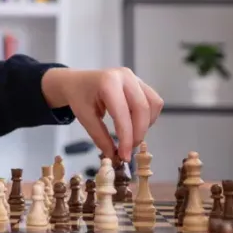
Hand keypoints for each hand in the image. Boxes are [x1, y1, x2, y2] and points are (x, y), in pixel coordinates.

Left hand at [41, 67, 162, 161]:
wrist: (78, 82)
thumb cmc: (79, 96)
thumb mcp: (84, 117)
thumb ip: (100, 137)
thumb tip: (114, 156)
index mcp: (108, 82)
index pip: (123, 114)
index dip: (126, 137)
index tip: (124, 155)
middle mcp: (125, 77)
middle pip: (142, 109)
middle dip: (138, 133)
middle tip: (128, 149)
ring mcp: (135, 78)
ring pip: (153, 104)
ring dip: (146, 125)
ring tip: (131, 135)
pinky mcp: (140, 83)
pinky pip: (154, 102)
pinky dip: (148, 117)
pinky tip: (135, 124)